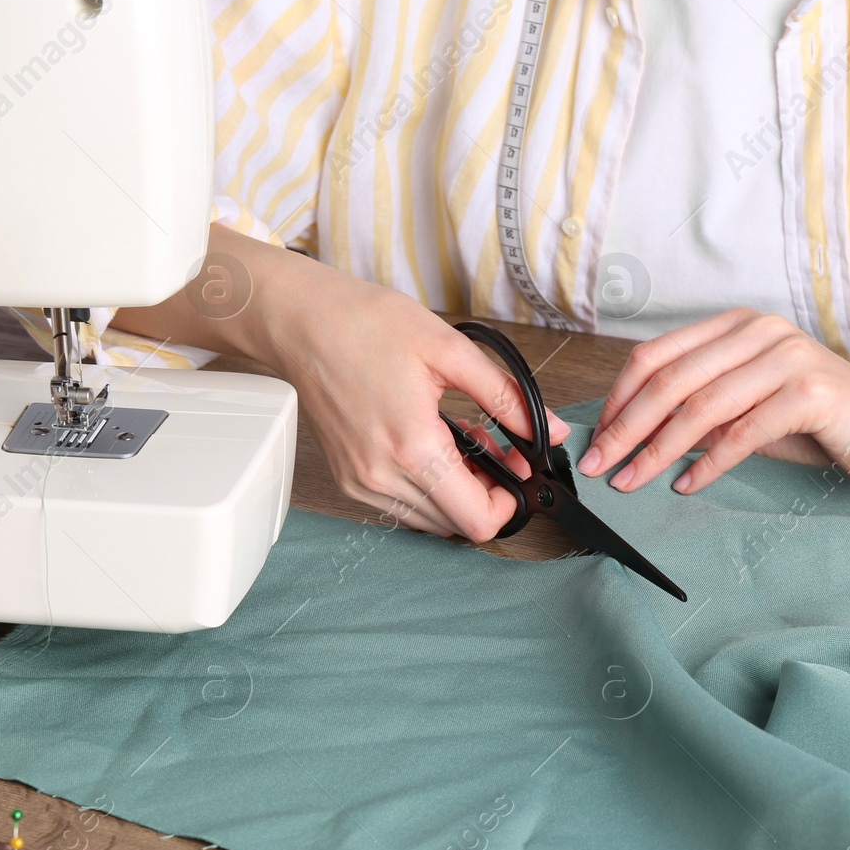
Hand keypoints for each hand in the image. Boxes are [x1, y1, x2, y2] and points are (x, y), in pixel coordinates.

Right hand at [265, 272, 569, 540]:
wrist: (302, 323)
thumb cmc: (364, 326)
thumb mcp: (449, 351)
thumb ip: (506, 397)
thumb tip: (547, 431)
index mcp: (412, 447)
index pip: (476, 520)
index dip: (510, 503)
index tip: (518, 470)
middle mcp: (381, 476)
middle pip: (456, 526)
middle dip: (487, 494)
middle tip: (497, 449)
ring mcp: (360, 482)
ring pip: (429, 521)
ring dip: (456, 492)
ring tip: (463, 442)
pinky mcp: (348, 479)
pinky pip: (401, 507)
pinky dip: (427, 487)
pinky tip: (432, 446)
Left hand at [577, 308, 849, 493]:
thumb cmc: (820, 424)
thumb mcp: (748, 411)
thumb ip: (699, 413)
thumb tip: (633, 435)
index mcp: (738, 326)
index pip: (656, 355)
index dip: (619, 398)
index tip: (598, 436)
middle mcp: (760, 332)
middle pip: (670, 380)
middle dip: (626, 428)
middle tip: (599, 464)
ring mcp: (787, 358)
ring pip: (700, 406)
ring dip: (656, 450)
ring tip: (630, 481)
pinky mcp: (810, 394)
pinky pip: (742, 433)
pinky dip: (707, 464)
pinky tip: (685, 485)